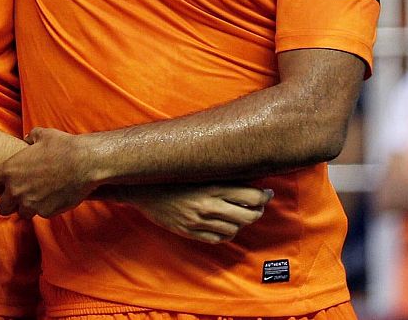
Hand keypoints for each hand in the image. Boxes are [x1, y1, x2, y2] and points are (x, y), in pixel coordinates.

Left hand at [0, 127, 101, 218]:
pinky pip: (40, 214)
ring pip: (21, 213)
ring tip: (37, 197)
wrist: (84, 163)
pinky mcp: (46, 212)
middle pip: (1, 208)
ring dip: (26, 208)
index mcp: (8, 170)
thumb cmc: (62, 146)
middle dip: (6, 204)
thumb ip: (29, 139)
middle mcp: (15, 189)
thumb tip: (27, 140)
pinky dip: (44, 208)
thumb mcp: (41, 135)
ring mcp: (30, 203)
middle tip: (14, 199)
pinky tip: (53, 197)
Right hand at [104, 183, 271, 242]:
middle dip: (257, 211)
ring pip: (234, 229)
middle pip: (248, 215)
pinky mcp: (189, 232)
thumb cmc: (169, 174)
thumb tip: (245, 176)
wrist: (141, 187)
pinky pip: (217, 238)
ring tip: (239, 215)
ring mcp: (199, 221)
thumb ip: (218, 174)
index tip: (266, 193)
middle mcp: (208, 205)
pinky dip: (225, 233)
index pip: (251, 196)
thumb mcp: (196, 170)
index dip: (264, 196)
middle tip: (258, 206)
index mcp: (212, 186)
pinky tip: (224, 225)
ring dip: (241, 223)